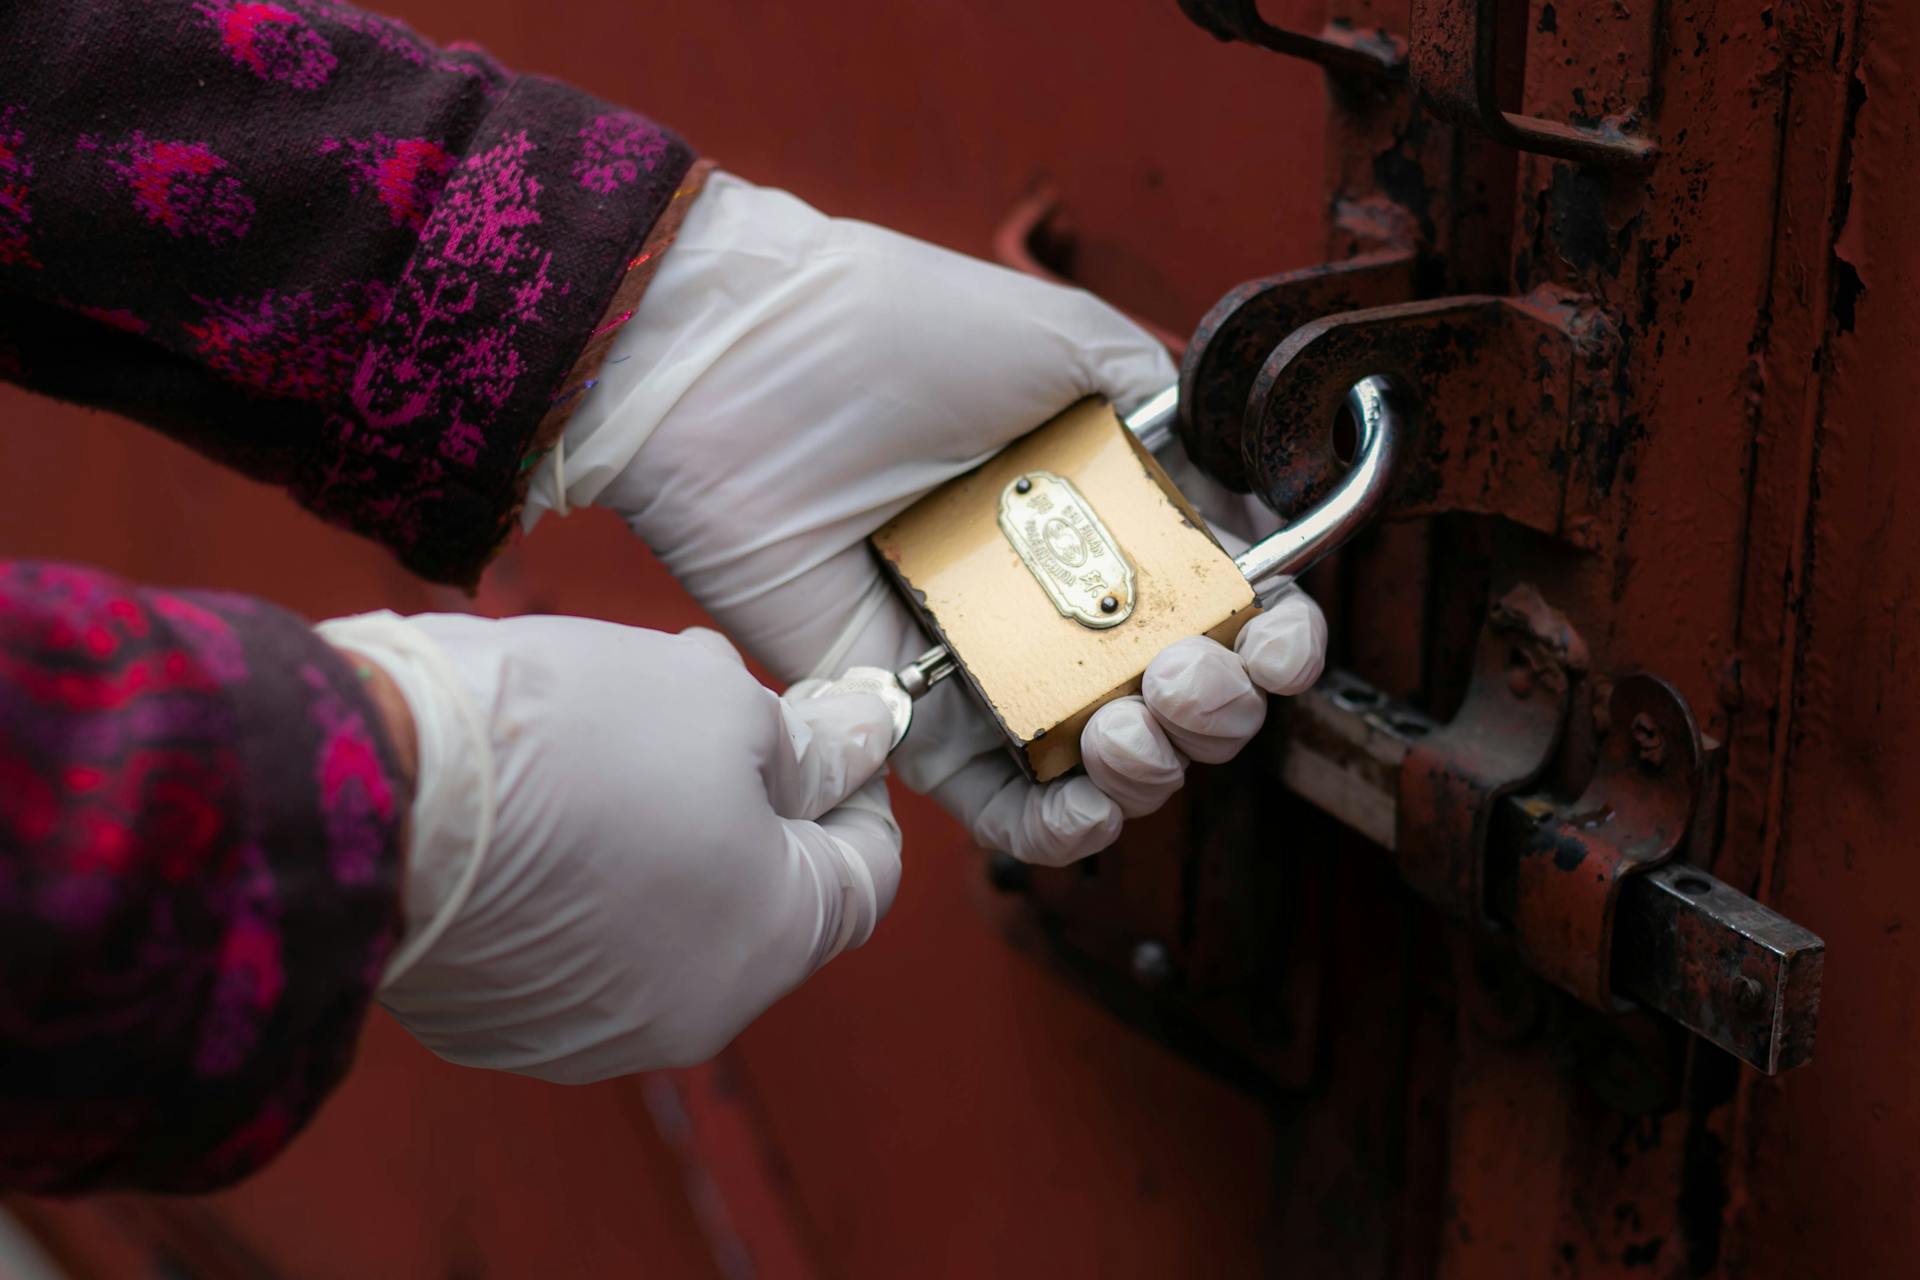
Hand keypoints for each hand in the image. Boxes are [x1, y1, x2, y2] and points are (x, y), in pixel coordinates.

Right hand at [318, 610, 898, 1081]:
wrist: (366, 788)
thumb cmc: (567, 740)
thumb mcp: (717, 707)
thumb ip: (807, 743)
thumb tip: (862, 744)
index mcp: (771, 943)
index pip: (864, 873)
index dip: (855, 786)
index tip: (826, 721)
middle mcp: (689, 1013)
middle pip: (761, 893)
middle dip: (748, 787)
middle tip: (701, 693)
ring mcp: (584, 1029)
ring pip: (664, 910)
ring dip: (662, 821)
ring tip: (604, 725)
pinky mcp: (494, 1018)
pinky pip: (574, 936)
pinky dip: (581, 867)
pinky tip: (536, 792)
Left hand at [526, 171, 1325, 863]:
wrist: (744, 363)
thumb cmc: (899, 332)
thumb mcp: (1070, 343)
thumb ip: (1172, 423)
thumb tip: (1256, 505)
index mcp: (1105, 519)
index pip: (1220, 607)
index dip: (1273, 639)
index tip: (1277, 636)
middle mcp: (1057, 602)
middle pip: (1182, 702)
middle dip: (1220, 710)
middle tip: (1186, 670)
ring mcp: (989, 668)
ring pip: (1107, 767)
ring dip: (1158, 768)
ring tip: (1134, 716)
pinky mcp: (912, 720)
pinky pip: (1003, 811)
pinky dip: (1063, 830)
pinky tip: (1090, 796)